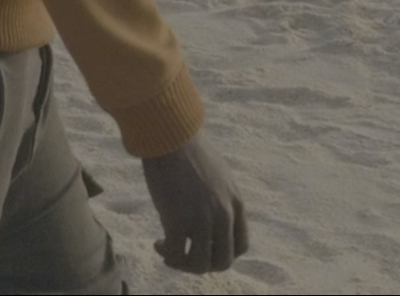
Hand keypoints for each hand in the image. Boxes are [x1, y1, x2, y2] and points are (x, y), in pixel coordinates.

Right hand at [140, 135, 246, 272]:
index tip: (205, 247)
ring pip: (200, 265)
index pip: (241, 246)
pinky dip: (167, 256)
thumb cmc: (187, 148)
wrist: (170, 134)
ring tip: (169, 252)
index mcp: (236, 202)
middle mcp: (223, 214)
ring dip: (184, 264)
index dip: (223, 253)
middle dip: (203, 264)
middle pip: (223, 261)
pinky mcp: (178, 221)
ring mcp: (202, 220)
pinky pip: (176, 255)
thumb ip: (218, 198)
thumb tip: (205, 214)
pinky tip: (159, 244)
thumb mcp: (217, 175)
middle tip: (186, 255)